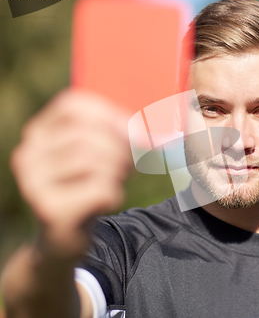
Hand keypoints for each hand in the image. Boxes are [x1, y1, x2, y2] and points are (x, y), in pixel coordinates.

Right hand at [10, 89, 131, 257]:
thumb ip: (114, 134)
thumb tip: (145, 126)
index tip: (132, 127)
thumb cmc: (85, 187)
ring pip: (93, 161)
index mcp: (39, 133)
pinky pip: (99, 189)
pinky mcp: (50, 209)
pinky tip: (106, 202)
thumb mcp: (96, 155)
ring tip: (115, 182)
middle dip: (119, 149)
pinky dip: (114, 194)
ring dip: (117, 172)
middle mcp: (29, 153)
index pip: (72, 105)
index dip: (109, 113)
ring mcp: (34, 183)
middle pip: (86, 134)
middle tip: (128, 165)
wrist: (63, 238)